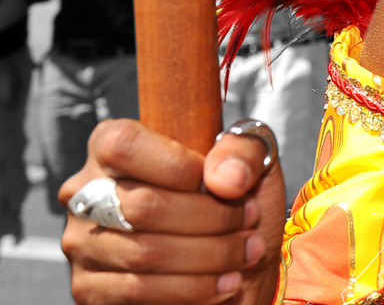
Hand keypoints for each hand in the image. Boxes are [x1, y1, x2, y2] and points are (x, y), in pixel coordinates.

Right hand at [61, 118, 284, 304]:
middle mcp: (85, 192)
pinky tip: (224, 283)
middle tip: (249, 222)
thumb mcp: (250, 161)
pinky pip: (136, 292)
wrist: (232, 260)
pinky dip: (190, 289)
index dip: (178, 166)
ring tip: (246, 252)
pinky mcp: (88, 288)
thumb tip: (226, 177)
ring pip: (143, 253)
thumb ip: (244, 151)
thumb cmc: (233, 200)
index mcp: (112, 144)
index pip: (124, 146)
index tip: (225, 184)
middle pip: (141, 206)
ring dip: (209, 256)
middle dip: (211, 218)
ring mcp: (81, 242)